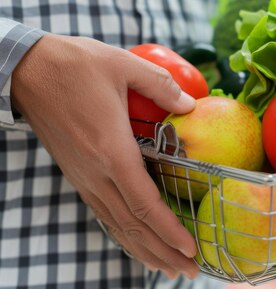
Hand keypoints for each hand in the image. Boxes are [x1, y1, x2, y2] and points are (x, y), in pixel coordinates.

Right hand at [12, 34, 199, 279]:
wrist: (27, 70)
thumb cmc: (75, 65)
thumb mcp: (124, 65)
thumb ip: (161, 86)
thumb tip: (191, 105)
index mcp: (111, 150)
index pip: (144, 203)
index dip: (169, 230)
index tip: (192, 248)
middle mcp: (96, 172)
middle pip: (133, 224)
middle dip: (163, 251)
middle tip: (190, 271)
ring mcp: (83, 176)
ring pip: (116, 224)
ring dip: (144, 249)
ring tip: (168, 269)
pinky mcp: (77, 174)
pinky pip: (103, 212)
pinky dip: (123, 233)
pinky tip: (136, 241)